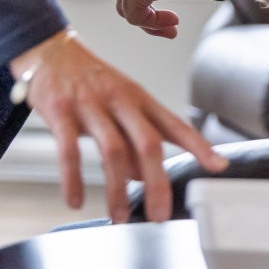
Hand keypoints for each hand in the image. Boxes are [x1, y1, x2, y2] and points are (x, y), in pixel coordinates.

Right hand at [11, 29, 227, 222]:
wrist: (50, 51)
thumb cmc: (91, 82)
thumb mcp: (120, 106)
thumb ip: (133, 140)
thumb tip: (142, 178)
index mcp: (141, 99)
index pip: (176, 125)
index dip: (199, 146)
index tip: (218, 166)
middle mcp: (121, 100)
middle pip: (148, 143)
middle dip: (157, 182)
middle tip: (160, 214)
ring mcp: (91, 104)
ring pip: (113, 150)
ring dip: (117, 189)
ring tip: (120, 217)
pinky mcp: (61, 111)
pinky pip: (69, 150)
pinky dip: (73, 179)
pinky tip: (76, 201)